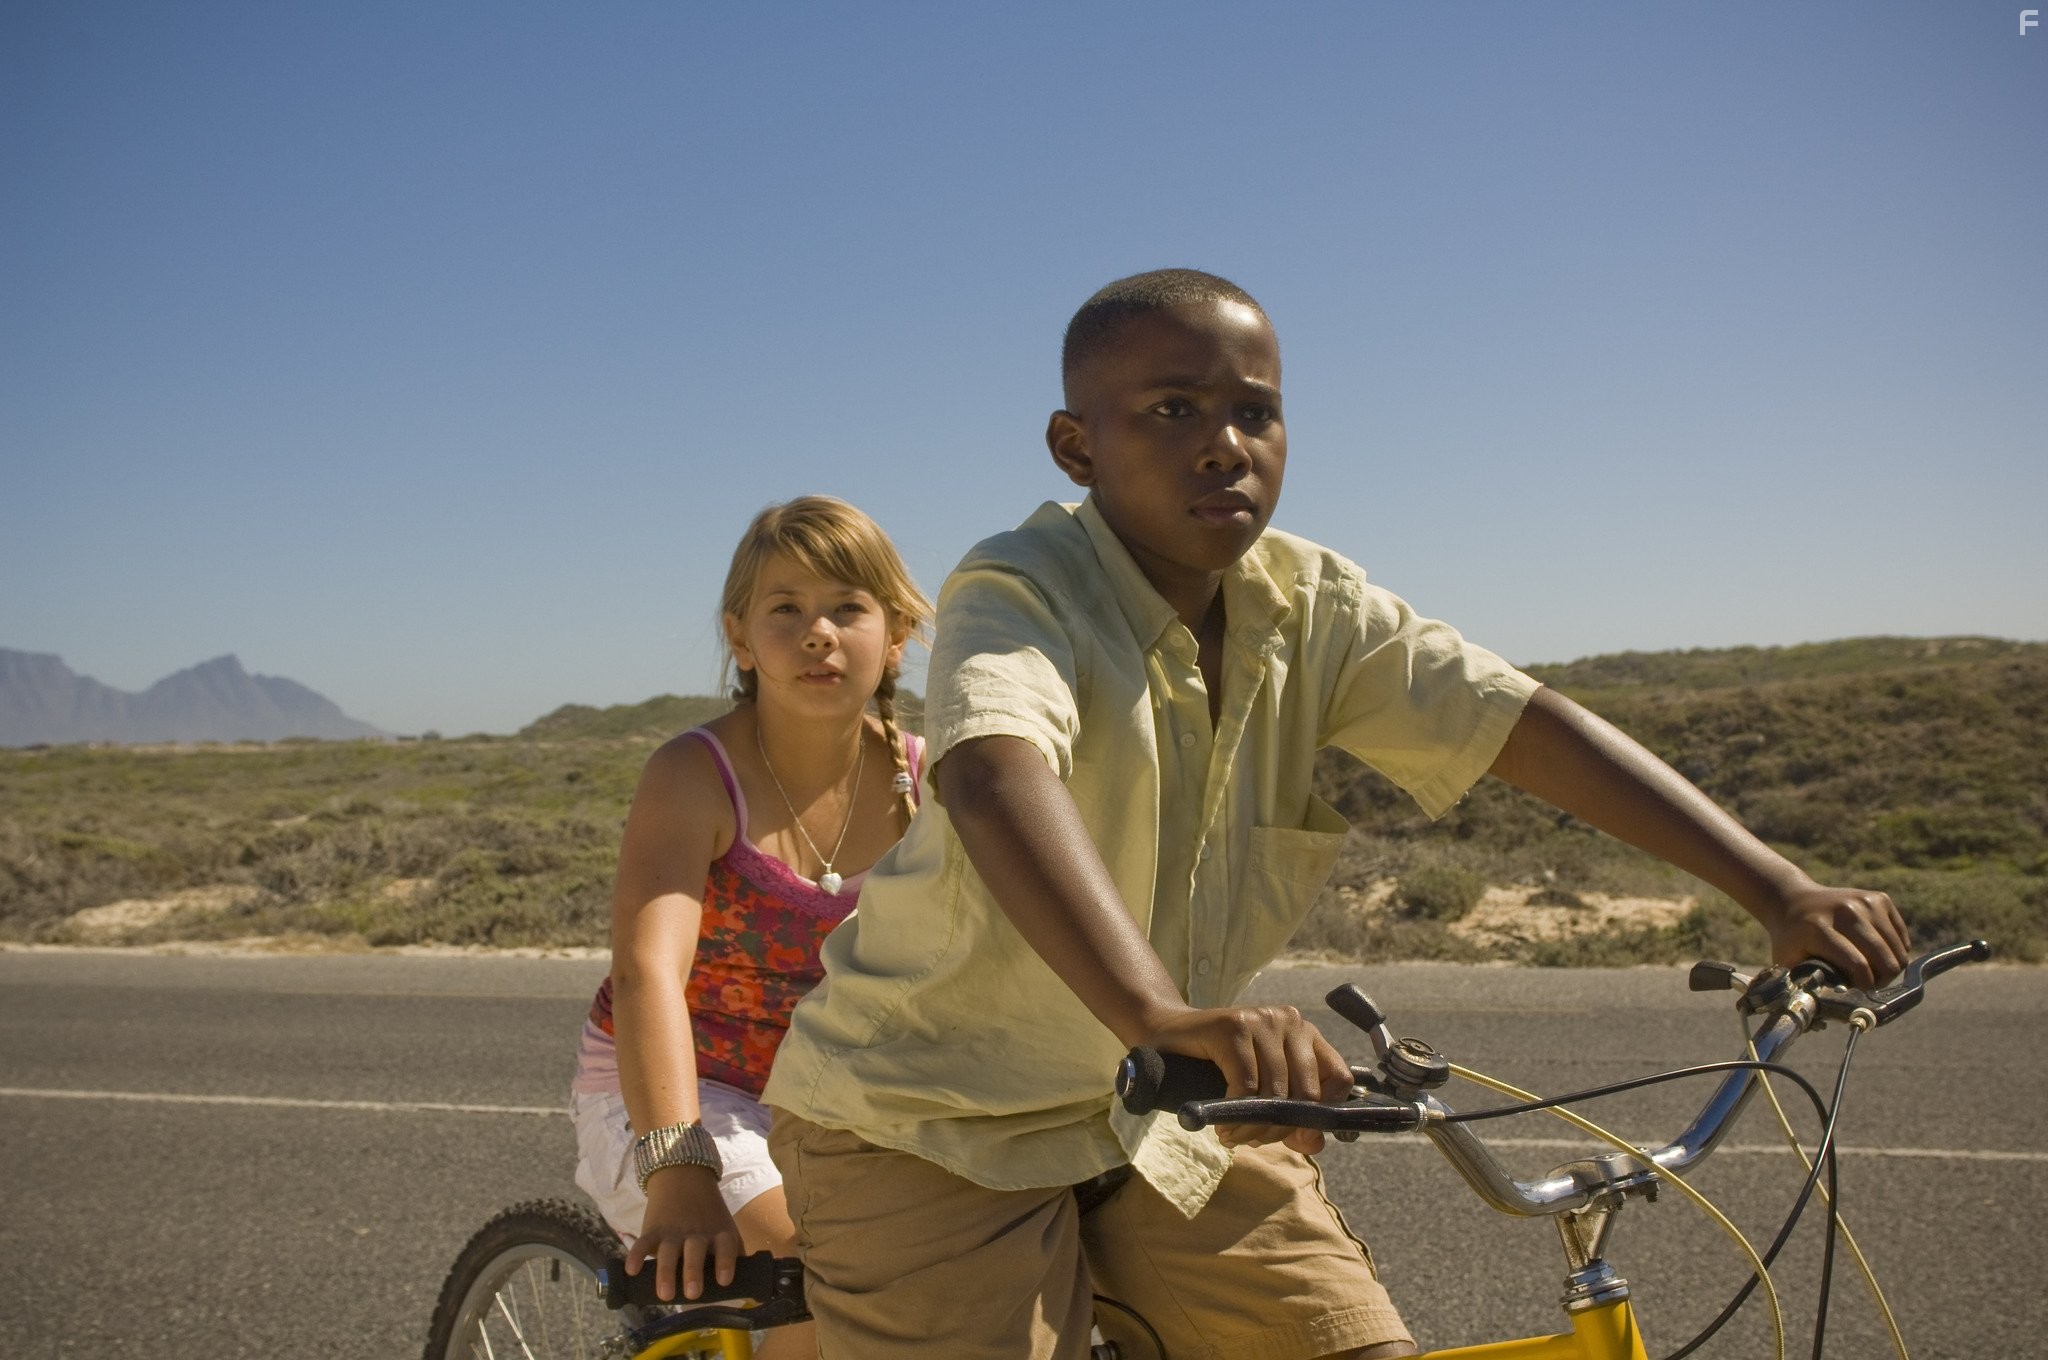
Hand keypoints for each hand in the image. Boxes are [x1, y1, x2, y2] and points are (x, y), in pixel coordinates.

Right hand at [624, 1164, 740, 1302]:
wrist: (684, 1177)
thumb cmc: (708, 1214)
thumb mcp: (724, 1227)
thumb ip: (732, 1253)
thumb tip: (745, 1285)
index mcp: (717, 1233)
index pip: (725, 1245)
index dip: (726, 1262)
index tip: (724, 1281)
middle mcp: (696, 1233)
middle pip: (695, 1251)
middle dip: (694, 1272)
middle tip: (693, 1294)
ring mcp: (673, 1231)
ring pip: (668, 1250)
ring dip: (666, 1272)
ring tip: (665, 1294)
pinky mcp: (653, 1230)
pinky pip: (643, 1242)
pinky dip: (636, 1255)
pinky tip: (632, 1271)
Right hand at [1144, 1004, 1353, 1154]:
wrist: (1164, 1037)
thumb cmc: (1213, 1068)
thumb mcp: (1260, 1094)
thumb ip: (1291, 1117)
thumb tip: (1314, 1143)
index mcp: (1305, 1034)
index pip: (1339, 1079)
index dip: (1322, 1115)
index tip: (1296, 1134)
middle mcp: (1290, 1021)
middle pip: (1307, 1093)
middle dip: (1280, 1129)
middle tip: (1252, 1140)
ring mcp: (1263, 1020)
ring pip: (1276, 1094)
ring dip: (1253, 1128)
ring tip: (1233, 1136)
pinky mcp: (1234, 1026)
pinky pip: (1247, 1087)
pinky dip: (1235, 1115)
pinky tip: (1221, 1124)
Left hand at [1761, 879, 1909, 989]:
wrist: (1792, 900)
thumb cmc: (1790, 938)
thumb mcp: (1786, 962)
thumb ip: (1802, 988)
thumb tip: (1819, 1017)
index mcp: (1819, 928)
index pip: (1858, 965)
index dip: (1865, 987)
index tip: (1860, 996)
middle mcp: (1845, 911)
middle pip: (1885, 959)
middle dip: (1881, 981)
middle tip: (1868, 986)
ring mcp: (1865, 902)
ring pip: (1898, 950)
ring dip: (1889, 968)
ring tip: (1872, 972)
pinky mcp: (1879, 898)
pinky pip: (1901, 937)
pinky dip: (1895, 951)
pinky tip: (1877, 954)